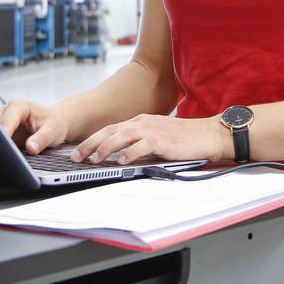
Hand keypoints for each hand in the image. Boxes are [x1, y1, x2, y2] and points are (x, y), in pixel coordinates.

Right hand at [0, 99, 69, 155]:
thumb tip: (30, 149)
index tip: (5, 149)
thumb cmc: (55, 123)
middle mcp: (7, 112)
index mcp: (18, 107)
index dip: (4, 137)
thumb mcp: (53, 131)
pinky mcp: (2, 132)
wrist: (56, 122)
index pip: (5, 122)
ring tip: (6, 156)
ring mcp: (2, 122)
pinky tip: (5, 155)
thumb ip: (42, 139)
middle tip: (5, 155)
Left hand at [71, 114, 229, 165]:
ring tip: (94, 160)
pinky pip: (141, 146)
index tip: (78, 151)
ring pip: (122, 136)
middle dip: (90, 144)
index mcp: (141, 121)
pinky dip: (129, 154)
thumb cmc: (185, 138)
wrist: (208, 134)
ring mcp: (153, 130)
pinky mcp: (162, 139)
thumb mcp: (157, 137)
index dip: (92, 140)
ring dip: (105, 148)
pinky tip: (121, 162)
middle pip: (110, 131)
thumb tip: (119, 156)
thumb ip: (139, 142)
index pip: (110, 129)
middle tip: (75, 156)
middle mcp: (143, 123)